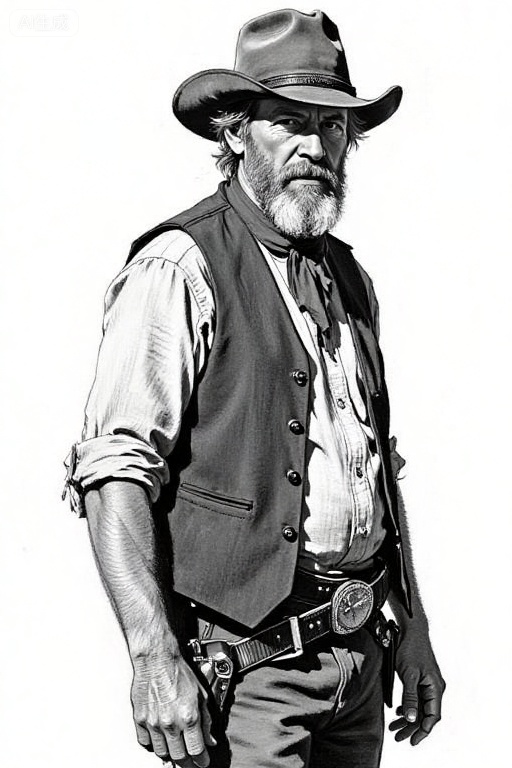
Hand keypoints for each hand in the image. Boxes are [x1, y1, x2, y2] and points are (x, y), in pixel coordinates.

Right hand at [131, 652, 215, 765]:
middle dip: (187, 762)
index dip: (201, 761)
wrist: (157, 660)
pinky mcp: (140, 720)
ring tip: (176, 748)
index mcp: (189, 717)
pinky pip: (146, 742)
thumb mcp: (201, 695)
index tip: (202, 762)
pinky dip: (153, 743)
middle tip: (190, 760)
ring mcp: (153, 723)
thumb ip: (206, 720)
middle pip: (179, 757)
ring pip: (162, 753)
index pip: (197, 751)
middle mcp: (171, 723)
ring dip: (170, 753)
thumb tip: (209, 739)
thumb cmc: (178, 672)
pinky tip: (159, 738)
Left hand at [389, 628, 444, 745]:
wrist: (410, 629)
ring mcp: (427, 683)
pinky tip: (398, 711)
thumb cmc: (410, 649)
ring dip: (407, 718)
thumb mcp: (409, 674)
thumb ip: (410, 697)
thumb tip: (411, 719)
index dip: (423, 730)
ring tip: (394, 728)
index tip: (412, 741)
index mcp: (435, 687)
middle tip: (397, 737)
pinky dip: (407, 707)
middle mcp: (434, 687)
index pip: (433, 716)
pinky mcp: (419, 678)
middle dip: (411, 728)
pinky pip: (416, 698)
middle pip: (425, 714)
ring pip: (419, 707)